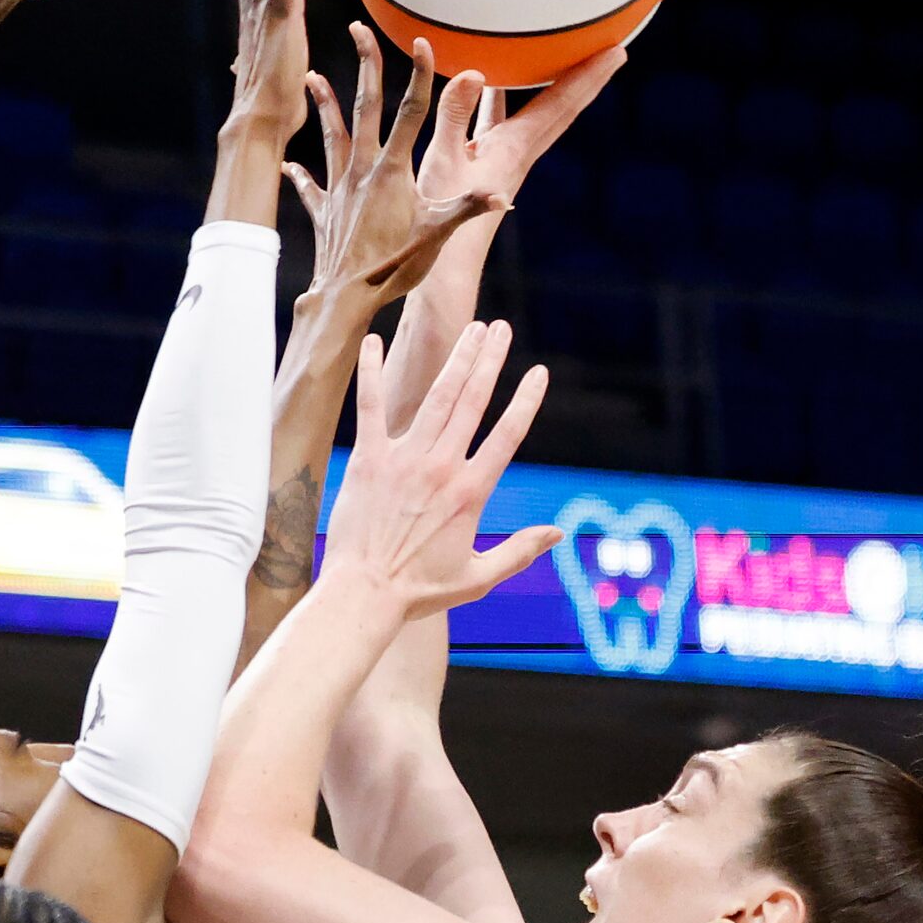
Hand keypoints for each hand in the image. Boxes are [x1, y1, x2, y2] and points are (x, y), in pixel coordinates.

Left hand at [287, 27, 506, 306]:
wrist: (345, 297)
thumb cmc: (393, 268)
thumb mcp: (436, 237)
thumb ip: (467, 210)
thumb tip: (503, 196)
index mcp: (393, 170)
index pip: (411, 112)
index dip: (419, 76)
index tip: (421, 42)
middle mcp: (362, 170)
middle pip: (366, 107)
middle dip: (365, 65)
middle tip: (358, 29)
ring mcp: (339, 187)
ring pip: (331, 134)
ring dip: (323, 104)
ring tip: (312, 78)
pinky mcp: (323, 208)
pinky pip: (310, 185)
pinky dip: (300, 174)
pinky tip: (288, 165)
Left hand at [323, 320, 559, 617]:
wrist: (364, 593)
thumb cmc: (419, 590)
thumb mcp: (479, 577)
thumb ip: (520, 552)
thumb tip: (558, 535)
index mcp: (470, 493)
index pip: (507, 435)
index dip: (525, 400)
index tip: (538, 372)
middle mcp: (440, 468)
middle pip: (473, 403)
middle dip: (489, 361)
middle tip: (501, 329)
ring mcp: (403, 460)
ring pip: (436, 398)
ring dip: (455, 360)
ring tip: (470, 330)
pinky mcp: (368, 460)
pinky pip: (370, 407)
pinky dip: (370, 372)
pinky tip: (372, 339)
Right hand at [415, 45, 625, 210]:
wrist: (445, 262)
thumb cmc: (440, 216)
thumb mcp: (441, 160)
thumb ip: (453, 115)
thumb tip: (472, 73)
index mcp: (514, 148)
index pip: (560, 104)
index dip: (588, 75)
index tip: (616, 50)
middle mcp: (519, 152)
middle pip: (563, 108)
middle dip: (587, 78)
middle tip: (611, 50)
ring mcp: (506, 159)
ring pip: (541, 114)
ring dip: (556, 87)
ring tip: (564, 60)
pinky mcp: (490, 165)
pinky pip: (511, 121)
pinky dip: (511, 98)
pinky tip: (492, 85)